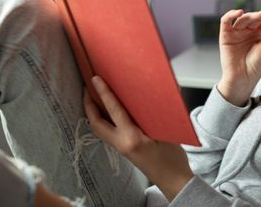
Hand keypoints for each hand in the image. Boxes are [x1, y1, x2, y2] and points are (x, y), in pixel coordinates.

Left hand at [83, 76, 193, 200]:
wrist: (173, 180)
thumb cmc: (173, 158)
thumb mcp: (165, 133)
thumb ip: (153, 116)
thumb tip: (147, 97)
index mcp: (132, 138)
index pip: (114, 111)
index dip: (104, 93)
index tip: (96, 80)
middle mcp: (122, 143)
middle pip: (96, 123)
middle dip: (89, 106)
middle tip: (88, 89)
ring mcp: (121, 148)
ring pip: (99, 129)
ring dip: (94, 114)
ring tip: (94, 98)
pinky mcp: (124, 150)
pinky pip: (108, 133)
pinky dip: (104, 121)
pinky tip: (109, 113)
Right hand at [217, 9, 260, 105]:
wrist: (243, 79)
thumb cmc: (255, 66)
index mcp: (257, 35)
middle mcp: (246, 32)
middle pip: (253, 19)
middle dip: (260, 15)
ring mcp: (235, 33)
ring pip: (242, 18)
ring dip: (250, 15)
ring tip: (260, 15)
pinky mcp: (225, 35)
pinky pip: (225, 21)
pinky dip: (231, 15)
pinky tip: (239, 13)